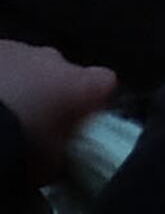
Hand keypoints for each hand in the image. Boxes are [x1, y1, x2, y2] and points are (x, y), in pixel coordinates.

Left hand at [3, 40, 117, 186]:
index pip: (105, 84)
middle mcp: (56, 60)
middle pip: (64, 72)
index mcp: (83, 85)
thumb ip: (66, 148)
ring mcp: (19, 50)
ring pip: (27, 65)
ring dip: (20, 84)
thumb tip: (63, 153)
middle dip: (52, 91)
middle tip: (33, 121)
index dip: (93, 103)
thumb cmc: (17, 145)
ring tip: (0, 115)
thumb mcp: (52, 163)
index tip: (80, 122)